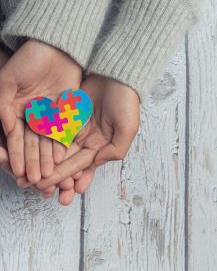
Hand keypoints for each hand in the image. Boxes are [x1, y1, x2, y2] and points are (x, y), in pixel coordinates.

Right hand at [0, 39, 80, 179]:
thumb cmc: (28, 59)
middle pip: (32, 144)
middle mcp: (32, 116)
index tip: (19, 172)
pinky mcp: (66, 113)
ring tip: (49, 175)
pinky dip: (61, 145)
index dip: (16, 155)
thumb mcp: (8, 79)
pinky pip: (63, 132)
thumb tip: (5, 127)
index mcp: (15, 110)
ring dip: (47, 159)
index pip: (15, 138)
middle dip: (33, 162)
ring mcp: (50, 116)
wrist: (55, 47)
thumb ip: (2, 104)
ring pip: (47, 141)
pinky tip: (61, 158)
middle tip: (37, 181)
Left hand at [36, 75, 140, 201]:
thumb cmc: (126, 102)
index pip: (85, 166)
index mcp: (103, 146)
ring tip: (34, 177)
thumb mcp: (128, 128)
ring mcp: (76, 128)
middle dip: (57, 178)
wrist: (115, 76)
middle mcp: (88, 141)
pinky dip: (45, 143)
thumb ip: (116, 149)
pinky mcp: (66, 116)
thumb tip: (96, 162)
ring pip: (58, 150)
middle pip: (69, 162)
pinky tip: (36, 154)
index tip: (64, 194)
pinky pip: (53, 131)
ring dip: (47, 164)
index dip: (74, 179)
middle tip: (42, 190)